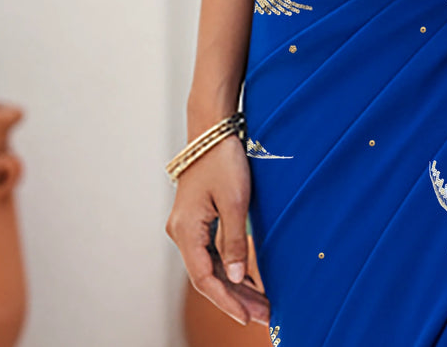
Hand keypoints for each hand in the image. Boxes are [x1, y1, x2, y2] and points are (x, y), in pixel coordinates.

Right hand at [165, 134, 269, 326]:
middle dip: (235, 298)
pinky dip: (229, 267)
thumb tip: (235, 278)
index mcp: (185, 231)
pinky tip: (248, 280)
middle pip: (207, 276)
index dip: (227, 301)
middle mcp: (181, 233)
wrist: (212, 129)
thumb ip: (233, 242)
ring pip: (210, 266)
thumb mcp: (234, 201)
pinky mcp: (197, 220)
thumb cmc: (222, 160)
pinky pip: (211, 252)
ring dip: (234, 285)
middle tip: (264, 315)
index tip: (248, 318)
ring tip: (261, 303)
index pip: (204, 278)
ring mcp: (187, 227)